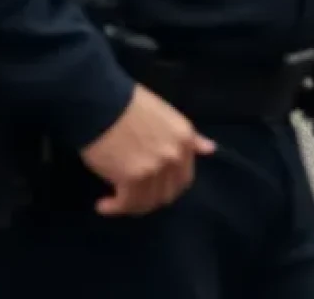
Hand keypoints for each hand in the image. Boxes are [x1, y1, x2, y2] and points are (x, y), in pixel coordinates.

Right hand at [80, 84, 215, 216]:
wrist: (104, 104)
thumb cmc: (131, 106)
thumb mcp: (168, 117)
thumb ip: (190, 138)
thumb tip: (209, 149)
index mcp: (185, 138)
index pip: (183, 179)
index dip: (166, 187)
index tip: (150, 187)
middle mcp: (175, 155)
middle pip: (166, 194)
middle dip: (149, 199)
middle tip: (132, 195)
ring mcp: (155, 168)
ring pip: (147, 203)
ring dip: (130, 205)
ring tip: (115, 200)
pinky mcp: (132, 179)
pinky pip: (126, 204)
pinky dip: (114, 208)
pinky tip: (104, 205)